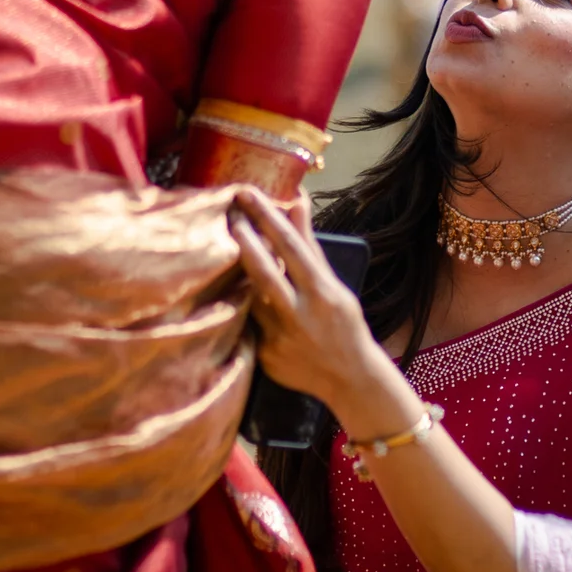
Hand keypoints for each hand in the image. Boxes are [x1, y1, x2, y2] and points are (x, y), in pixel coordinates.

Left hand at [230, 190, 418, 438]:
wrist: (350, 378)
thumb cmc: (343, 323)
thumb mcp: (333, 283)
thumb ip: (310, 246)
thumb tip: (298, 201)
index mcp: (323, 291)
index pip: (291, 247)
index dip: (268, 218)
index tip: (248, 194)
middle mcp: (301, 313)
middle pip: (264, 271)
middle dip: (244, 240)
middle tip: (227, 213)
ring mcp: (281, 337)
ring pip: (250, 297)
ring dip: (237, 273)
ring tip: (222, 247)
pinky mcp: (266, 355)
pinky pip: (249, 324)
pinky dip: (242, 308)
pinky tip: (228, 293)